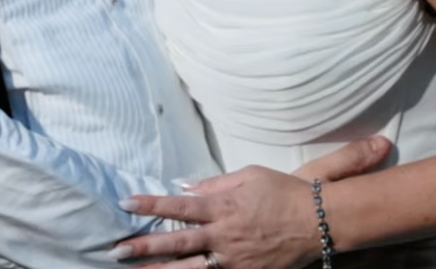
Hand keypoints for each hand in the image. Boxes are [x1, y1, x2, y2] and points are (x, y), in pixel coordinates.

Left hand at [116, 137, 397, 268]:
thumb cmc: (285, 192)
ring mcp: (232, 258)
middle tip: (117, 250)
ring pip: (189, 268)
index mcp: (223, 206)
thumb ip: (216, 183)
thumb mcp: (250, 176)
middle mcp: (223, 234)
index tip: (125, 204)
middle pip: (177, 242)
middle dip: (144, 246)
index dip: (151, 204)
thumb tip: (186, 186)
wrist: (318, 221)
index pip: (179, 205)